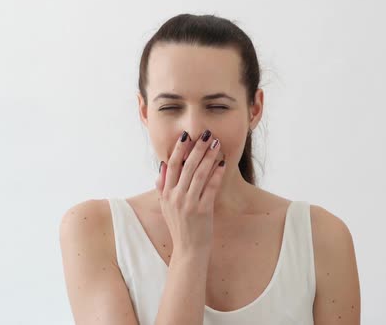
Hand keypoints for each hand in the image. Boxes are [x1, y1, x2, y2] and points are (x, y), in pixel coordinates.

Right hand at [155, 129, 225, 256]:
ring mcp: (188, 204)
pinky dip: (216, 174)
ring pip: (199, 174)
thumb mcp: (166, 207)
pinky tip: (222, 164)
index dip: (178, 149)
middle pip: (187, 166)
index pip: (172, 165)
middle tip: (207, 134)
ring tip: (216, 145)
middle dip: (197, 148)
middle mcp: (175, 197)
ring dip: (209, 157)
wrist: (188, 250)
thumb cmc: (180, 227)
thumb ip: (163, 186)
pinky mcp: (202, 210)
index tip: (186, 135)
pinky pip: (210, 188)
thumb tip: (163, 166)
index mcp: (166, 194)